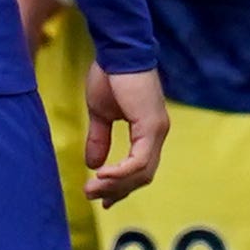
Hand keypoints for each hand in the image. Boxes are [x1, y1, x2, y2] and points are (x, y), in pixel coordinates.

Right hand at [85, 65, 167, 202]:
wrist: (115, 50)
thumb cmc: (109, 76)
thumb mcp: (100, 114)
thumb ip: (100, 139)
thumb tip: (92, 164)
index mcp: (148, 131)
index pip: (140, 168)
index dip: (121, 186)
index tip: (102, 199)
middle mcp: (157, 133)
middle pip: (142, 175)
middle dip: (116, 190)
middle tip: (93, 196)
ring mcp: (157, 130)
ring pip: (141, 172)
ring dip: (115, 184)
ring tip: (92, 188)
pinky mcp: (152, 126)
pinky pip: (138, 160)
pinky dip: (120, 171)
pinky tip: (101, 174)